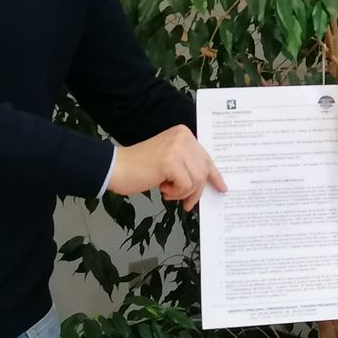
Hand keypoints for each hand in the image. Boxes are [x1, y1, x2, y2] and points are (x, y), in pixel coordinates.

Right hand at [108, 125, 226, 210]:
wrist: (116, 168)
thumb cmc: (139, 167)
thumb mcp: (169, 159)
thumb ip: (186, 164)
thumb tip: (206, 182)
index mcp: (184, 134)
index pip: (205, 157)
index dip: (214, 175)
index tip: (221, 187)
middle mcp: (183, 137)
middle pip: (203, 170)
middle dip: (196, 191)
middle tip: (186, 203)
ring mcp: (177, 147)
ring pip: (197, 180)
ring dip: (183, 193)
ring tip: (167, 191)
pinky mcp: (171, 161)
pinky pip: (185, 185)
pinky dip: (175, 193)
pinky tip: (161, 188)